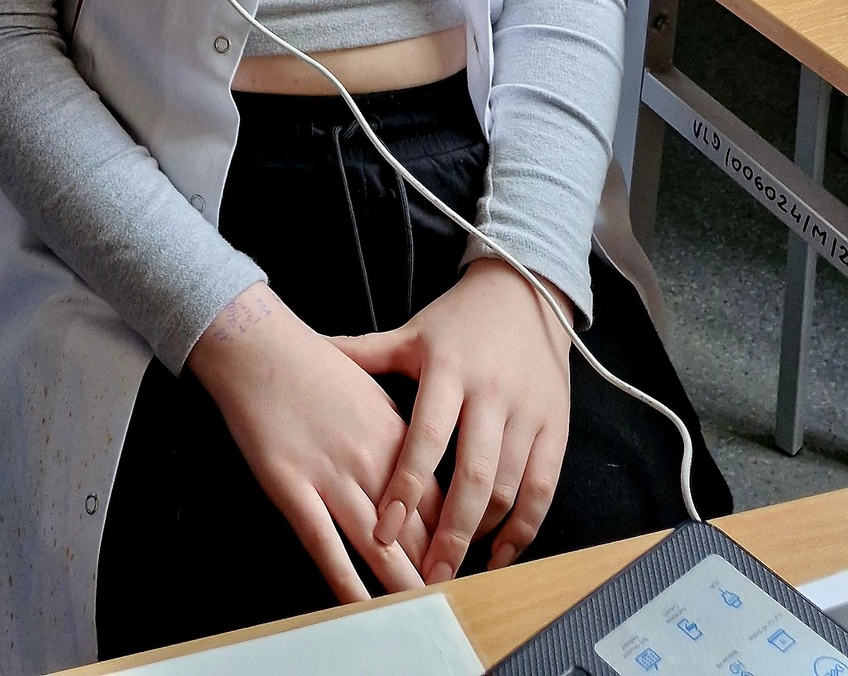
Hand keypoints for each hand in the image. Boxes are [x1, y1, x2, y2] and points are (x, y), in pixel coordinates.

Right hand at [187, 284, 441, 603]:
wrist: (257, 343)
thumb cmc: (311, 362)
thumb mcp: (371, 389)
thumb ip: (398, 434)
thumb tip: (419, 472)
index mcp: (395, 434)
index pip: (440, 501)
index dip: (454, 540)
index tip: (463, 567)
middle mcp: (370, 459)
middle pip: (417, 531)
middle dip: (436, 572)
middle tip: (453, 604)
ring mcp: (329, 474)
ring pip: (378, 546)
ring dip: (402, 585)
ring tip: (421, 615)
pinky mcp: (290, 485)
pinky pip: (323, 544)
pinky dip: (345, 581)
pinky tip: (361, 606)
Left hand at [333, 259, 572, 582]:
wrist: (525, 294)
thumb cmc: (457, 320)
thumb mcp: (411, 333)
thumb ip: (364, 352)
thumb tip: (313, 348)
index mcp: (448, 370)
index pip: (426, 437)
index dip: (406, 486)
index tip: (383, 529)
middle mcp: (491, 395)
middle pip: (473, 476)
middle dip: (450, 532)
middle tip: (426, 576)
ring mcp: (527, 414)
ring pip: (509, 488)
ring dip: (482, 535)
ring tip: (455, 571)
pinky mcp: (557, 429)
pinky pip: (542, 489)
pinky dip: (523, 529)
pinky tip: (499, 555)